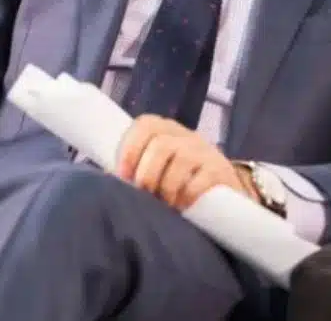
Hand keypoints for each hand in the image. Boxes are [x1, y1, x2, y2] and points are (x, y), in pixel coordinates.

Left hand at [115, 114, 256, 211]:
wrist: (225, 191)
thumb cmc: (182, 179)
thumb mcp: (161, 166)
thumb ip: (137, 168)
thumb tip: (105, 181)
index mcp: (167, 131)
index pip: (146, 124)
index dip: (130, 148)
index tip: (122, 175)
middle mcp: (187, 136)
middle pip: (161, 144)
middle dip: (147, 174)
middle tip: (145, 194)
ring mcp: (206, 151)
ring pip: (181, 159)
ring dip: (166, 187)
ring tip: (164, 204)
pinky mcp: (220, 170)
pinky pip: (200, 179)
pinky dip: (186, 195)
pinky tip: (182, 206)